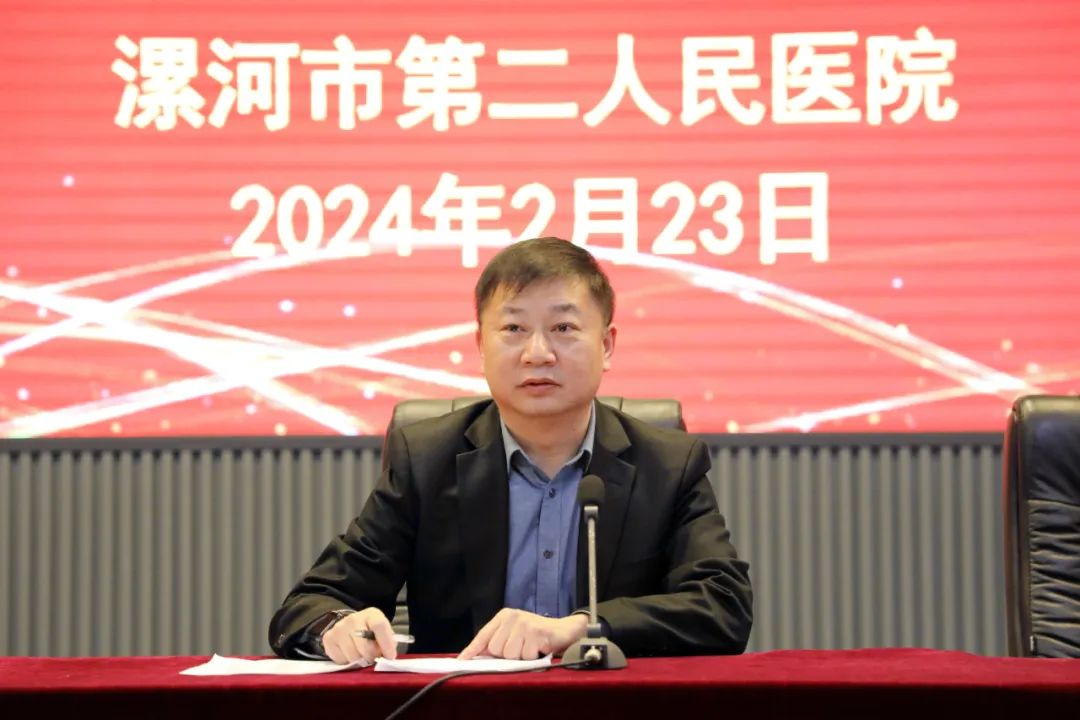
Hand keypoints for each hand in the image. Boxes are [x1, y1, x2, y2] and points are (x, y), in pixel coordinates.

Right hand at [321, 607, 396, 664]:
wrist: (350, 628)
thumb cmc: (371, 634)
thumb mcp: (383, 634)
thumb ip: (388, 643)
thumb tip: (387, 657)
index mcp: (371, 614)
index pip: (379, 626)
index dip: (386, 643)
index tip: (390, 657)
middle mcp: (353, 619)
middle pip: (364, 646)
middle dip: (371, 657)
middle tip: (373, 659)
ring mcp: (338, 628)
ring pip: (352, 656)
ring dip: (359, 661)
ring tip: (361, 657)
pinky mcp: (328, 639)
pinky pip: (340, 660)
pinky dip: (346, 662)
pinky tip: (349, 655)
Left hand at [458, 609, 587, 659]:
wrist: (565, 630)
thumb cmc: (537, 635)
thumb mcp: (515, 634)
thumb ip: (498, 642)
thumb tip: (477, 657)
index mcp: (504, 616)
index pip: (483, 635)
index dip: (472, 650)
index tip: (461, 661)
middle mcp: (512, 617)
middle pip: (495, 649)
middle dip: (506, 656)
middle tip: (521, 648)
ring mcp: (524, 623)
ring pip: (510, 655)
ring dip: (521, 657)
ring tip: (531, 648)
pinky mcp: (537, 632)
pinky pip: (526, 656)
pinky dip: (533, 657)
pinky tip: (540, 648)